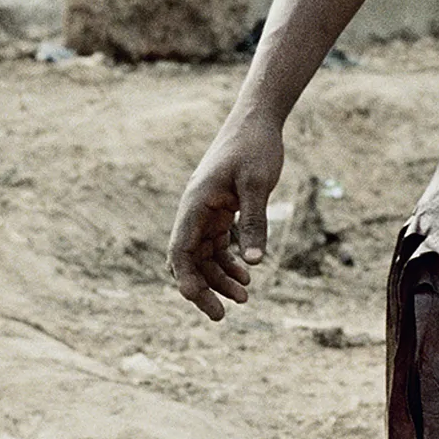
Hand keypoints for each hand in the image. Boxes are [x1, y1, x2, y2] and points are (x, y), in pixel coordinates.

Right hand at [166, 105, 284, 318]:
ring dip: (220, 278)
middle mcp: (195, 211)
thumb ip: (254, 222)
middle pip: (190, 259)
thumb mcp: (257, 185)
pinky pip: (218, 244)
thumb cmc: (254, 148)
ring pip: (205, 255)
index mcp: (195, 204)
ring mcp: (207, 211)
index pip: (180, 250)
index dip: (186, 278)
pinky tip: (247, 274)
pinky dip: (229, 261)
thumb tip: (255, 261)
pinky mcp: (221, 210)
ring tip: (244, 297)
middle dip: (203, 288)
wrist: (256, 122)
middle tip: (223, 315)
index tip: (198, 301)